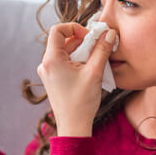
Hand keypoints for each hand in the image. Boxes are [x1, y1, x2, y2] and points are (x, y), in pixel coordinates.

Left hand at [35, 22, 115, 136]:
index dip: (75, 28)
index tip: (89, 36)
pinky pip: (65, 62)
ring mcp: (48, 72)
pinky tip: (90, 69)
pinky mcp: (53, 79)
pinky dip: (77, 61)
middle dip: (82, 41)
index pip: (58, 30)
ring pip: (65, 52)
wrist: (73, 126)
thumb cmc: (81, 102)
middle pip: (63, 41)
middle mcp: (46, 64)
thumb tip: (109, 33)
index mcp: (51, 60)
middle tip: (98, 47)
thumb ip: (102, 50)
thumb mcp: (94, 72)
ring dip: (81, 51)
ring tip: (96, 60)